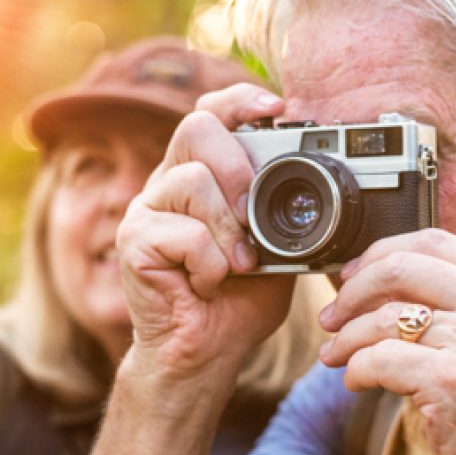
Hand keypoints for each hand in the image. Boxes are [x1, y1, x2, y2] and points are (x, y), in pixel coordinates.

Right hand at [116, 83, 294, 386]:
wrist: (205, 354)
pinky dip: (210, 263)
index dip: (240, 100)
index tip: (276, 108)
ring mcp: (146, 210)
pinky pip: (184, 233)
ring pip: (192, 179)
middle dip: (238, 165)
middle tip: (253, 214)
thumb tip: (321, 179)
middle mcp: (168, 183)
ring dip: (228, 228)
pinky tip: (207, 285)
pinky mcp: (134, 241)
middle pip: (196, 126)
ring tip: (238, 265)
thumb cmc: (237, 303)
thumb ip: (284, 212)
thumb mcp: (278, 248)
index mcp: (202, 176)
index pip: (211, 113)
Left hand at [318, 228, 455, 454]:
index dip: (378, 254)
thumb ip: (455, 302)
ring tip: (333, 356)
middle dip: (351, 292)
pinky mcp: (453, 381)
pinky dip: (356, 370)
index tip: (350, 278)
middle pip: (398, 268)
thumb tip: (372, 280)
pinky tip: (356, 382)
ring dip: (345, 339)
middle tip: (330, 318)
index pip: (430, 240)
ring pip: (382, 319)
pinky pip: (379, 360)